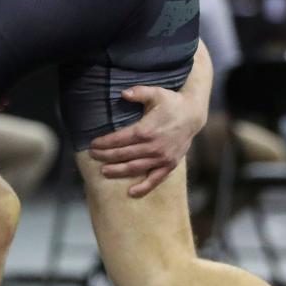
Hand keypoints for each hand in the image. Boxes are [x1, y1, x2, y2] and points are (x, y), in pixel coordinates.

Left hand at [89, 85, 204, 197]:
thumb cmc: (171, 102)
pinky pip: (155, 179)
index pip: (119, 139)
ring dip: (117, 171)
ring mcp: (161, 158)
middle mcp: (153, 146)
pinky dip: (143, 187)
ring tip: (103, 172)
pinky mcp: (169, 165)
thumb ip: (139, 92)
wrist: (193, 115)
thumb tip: (123, 93)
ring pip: (134, 168)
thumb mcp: (155, 93)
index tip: (93, 144)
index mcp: (146, 130)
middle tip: (92, 156)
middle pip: (123, 154)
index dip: (104, 143)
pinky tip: (131, 193)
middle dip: (105, 156)